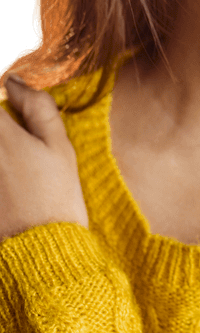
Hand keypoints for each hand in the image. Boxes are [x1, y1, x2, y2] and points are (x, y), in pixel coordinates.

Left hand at [0, 76, 88, 241]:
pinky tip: (8, 177)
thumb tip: (15, 81)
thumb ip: (37, 107)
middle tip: (14, 133)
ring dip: (3, 146)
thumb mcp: (59, 148)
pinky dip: (0, 171)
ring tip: (14, 161)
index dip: (1, 91)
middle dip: (3, 124)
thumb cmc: (55, 198)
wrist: (39, 251)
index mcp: (0, 132)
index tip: (9, 95)